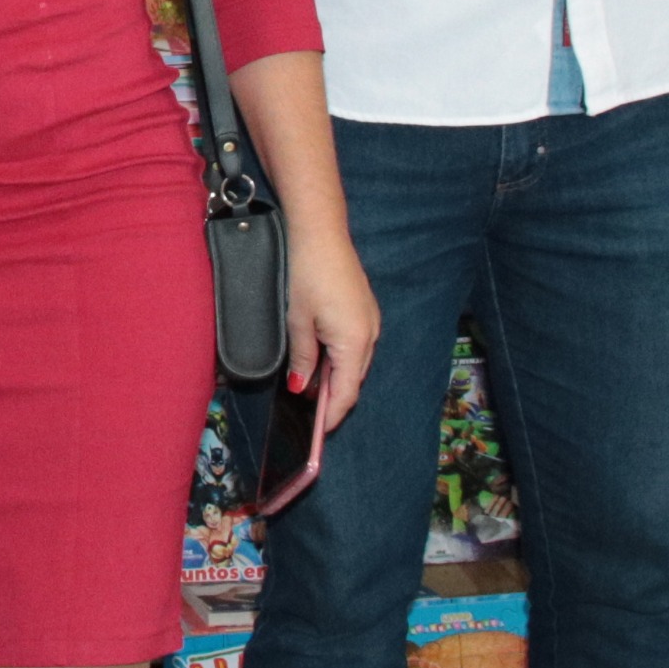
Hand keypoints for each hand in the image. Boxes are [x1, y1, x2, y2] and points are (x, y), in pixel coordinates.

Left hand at [284, 225, 379, 439]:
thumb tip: (301, 388)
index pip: (345, 393)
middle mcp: (370, 336)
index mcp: (354, 343)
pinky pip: (356, 347)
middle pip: (353, 381)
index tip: (317, 433)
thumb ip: (303, 359)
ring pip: (354, 364)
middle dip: (333, 400)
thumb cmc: (307, 275)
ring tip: (309, 390)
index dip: (331, 416)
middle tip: (308, 415)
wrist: (322, 234)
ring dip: (335, 379)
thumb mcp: (297, 321)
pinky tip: (320, 360)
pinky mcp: (365, 311)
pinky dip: (340, 360)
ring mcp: (371, 322)